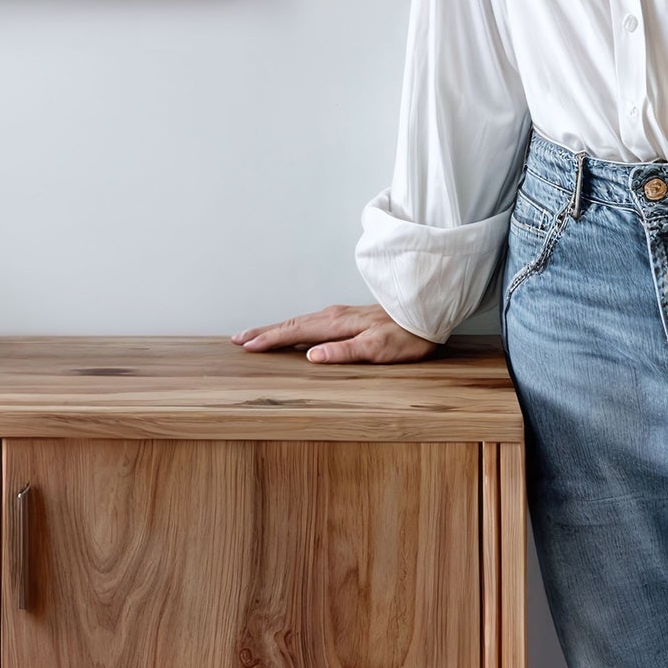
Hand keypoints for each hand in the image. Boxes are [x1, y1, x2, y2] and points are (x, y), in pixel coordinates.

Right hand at [231, 303, 440, 362]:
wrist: (428, 312)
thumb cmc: (407, 335)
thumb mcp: (378, 349)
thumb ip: (344, 352)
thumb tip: (311, 356)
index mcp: (337, 324)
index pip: (295, 332)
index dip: (269, 340)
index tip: (247, 346)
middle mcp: (335, 315)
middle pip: (292, 323)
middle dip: (264, 331)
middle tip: (239, 339)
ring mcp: (341, 314)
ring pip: (301, 321)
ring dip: (277, 328)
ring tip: (258, 335)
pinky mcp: (349, 317)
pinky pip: (312, 321)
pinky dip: (295, 326)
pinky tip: (295, 331)